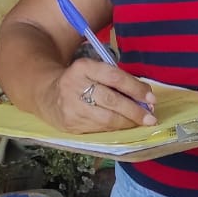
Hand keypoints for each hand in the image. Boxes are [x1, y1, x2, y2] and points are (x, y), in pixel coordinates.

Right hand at [40, 58, 155, 132]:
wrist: (46, 94)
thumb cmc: (80, 80)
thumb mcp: (94, 70)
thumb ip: (117, 80)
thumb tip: (146, 98)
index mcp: (83, 67)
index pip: (115, 77)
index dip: (136, 88)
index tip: (152, 98)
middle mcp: (74, 86)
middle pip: (112, 100)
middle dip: (135, 111)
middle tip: (151, 117)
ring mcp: (71, 107)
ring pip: (106, 119)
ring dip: (127, 122)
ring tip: (140, 122)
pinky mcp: (70, 124)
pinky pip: (99, 129)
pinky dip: (114, 128)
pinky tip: (123, 126)